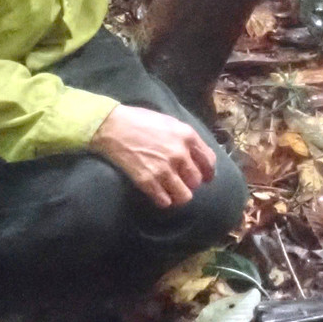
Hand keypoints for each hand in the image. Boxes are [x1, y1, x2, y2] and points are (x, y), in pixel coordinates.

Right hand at [89, 105, 216, 208]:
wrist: (113, 126)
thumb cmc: (141, 120)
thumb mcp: (170, 122)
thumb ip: (186, 138)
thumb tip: (196, 153)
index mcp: (187, 136)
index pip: (209, 161)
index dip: (209, 172)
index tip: (206, 178)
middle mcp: (180, 154)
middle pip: (196, 181)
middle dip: (191, 183)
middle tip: (183, 182)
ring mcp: (164, 169)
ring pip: (184, 196)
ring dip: (179, 195)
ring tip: (173, 192)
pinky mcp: (147, 181)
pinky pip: (165, 201)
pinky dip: (164, 201)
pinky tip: (159, 196)